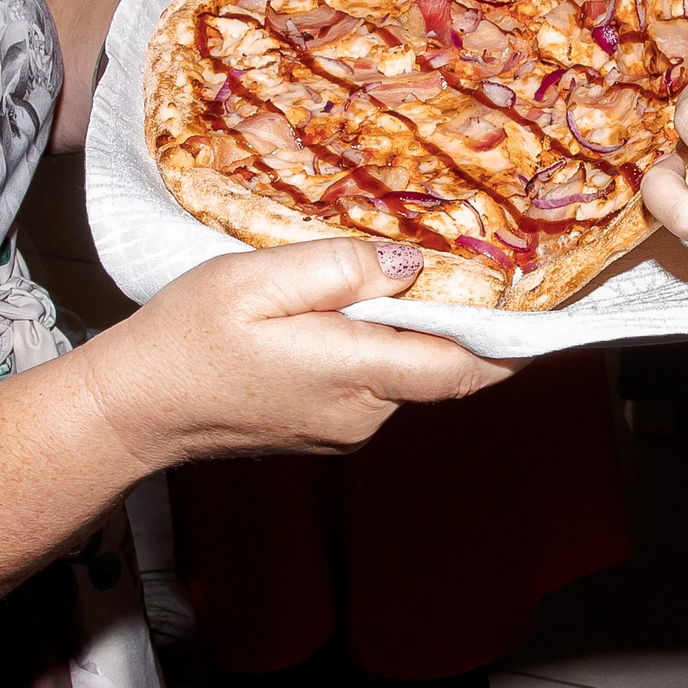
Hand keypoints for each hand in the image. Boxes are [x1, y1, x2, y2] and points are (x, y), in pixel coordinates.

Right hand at [79, 239, 516, 467]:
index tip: (553, 311)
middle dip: (454, 319)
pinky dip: (372, 347)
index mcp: (354, 373)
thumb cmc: (186, 338)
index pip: (464, 367)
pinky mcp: (321, 429)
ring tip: (387, 275)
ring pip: (402, 372)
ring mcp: (342, 429)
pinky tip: (340, 312)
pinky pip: (369, 383)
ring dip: (406, 330)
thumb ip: (343, 270)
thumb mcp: (259, 278)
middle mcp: (361, 414)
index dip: (514, 343)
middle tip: (468, 258)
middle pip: (437, 365)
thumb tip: (414, 268)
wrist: (133, 409)